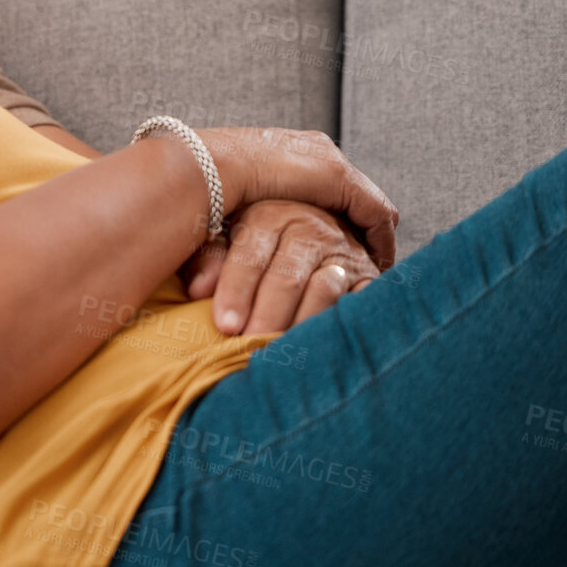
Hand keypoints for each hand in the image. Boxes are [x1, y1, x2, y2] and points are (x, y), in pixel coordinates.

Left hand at [179, 200, 379, 333]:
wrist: (323, 232)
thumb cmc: (261, 245)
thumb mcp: (230, 240)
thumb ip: (209, 260)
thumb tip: (197, 291)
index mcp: (269, 214)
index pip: (251, 254)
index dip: (237, 291)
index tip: (225, 326)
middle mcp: (310, 226)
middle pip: (287, 275)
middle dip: (267, 315)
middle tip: (252, 346)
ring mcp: (343, 250)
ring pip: (323, 289)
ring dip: (301, 324)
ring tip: (282, 352)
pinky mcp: (369, 274)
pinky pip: (361, 301)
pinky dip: (341, 322)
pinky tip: (321, 344)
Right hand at [195, 127, 397, 262]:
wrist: (208, 167)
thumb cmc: (204, 191)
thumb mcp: (227, 212)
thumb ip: (238, 232)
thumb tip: (220, 271)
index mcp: (287, 151)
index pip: (324, 182)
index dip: (332, 214)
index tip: (334, 243)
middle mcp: (314, 149)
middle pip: (351, 190)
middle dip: (356, 224)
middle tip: (357, 256)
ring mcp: (330, 161)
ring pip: (367, 203)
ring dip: (370, 234)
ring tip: (370, 265)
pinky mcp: (341, 178)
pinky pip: (375, 213)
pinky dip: (379, 239)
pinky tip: (374, 264)